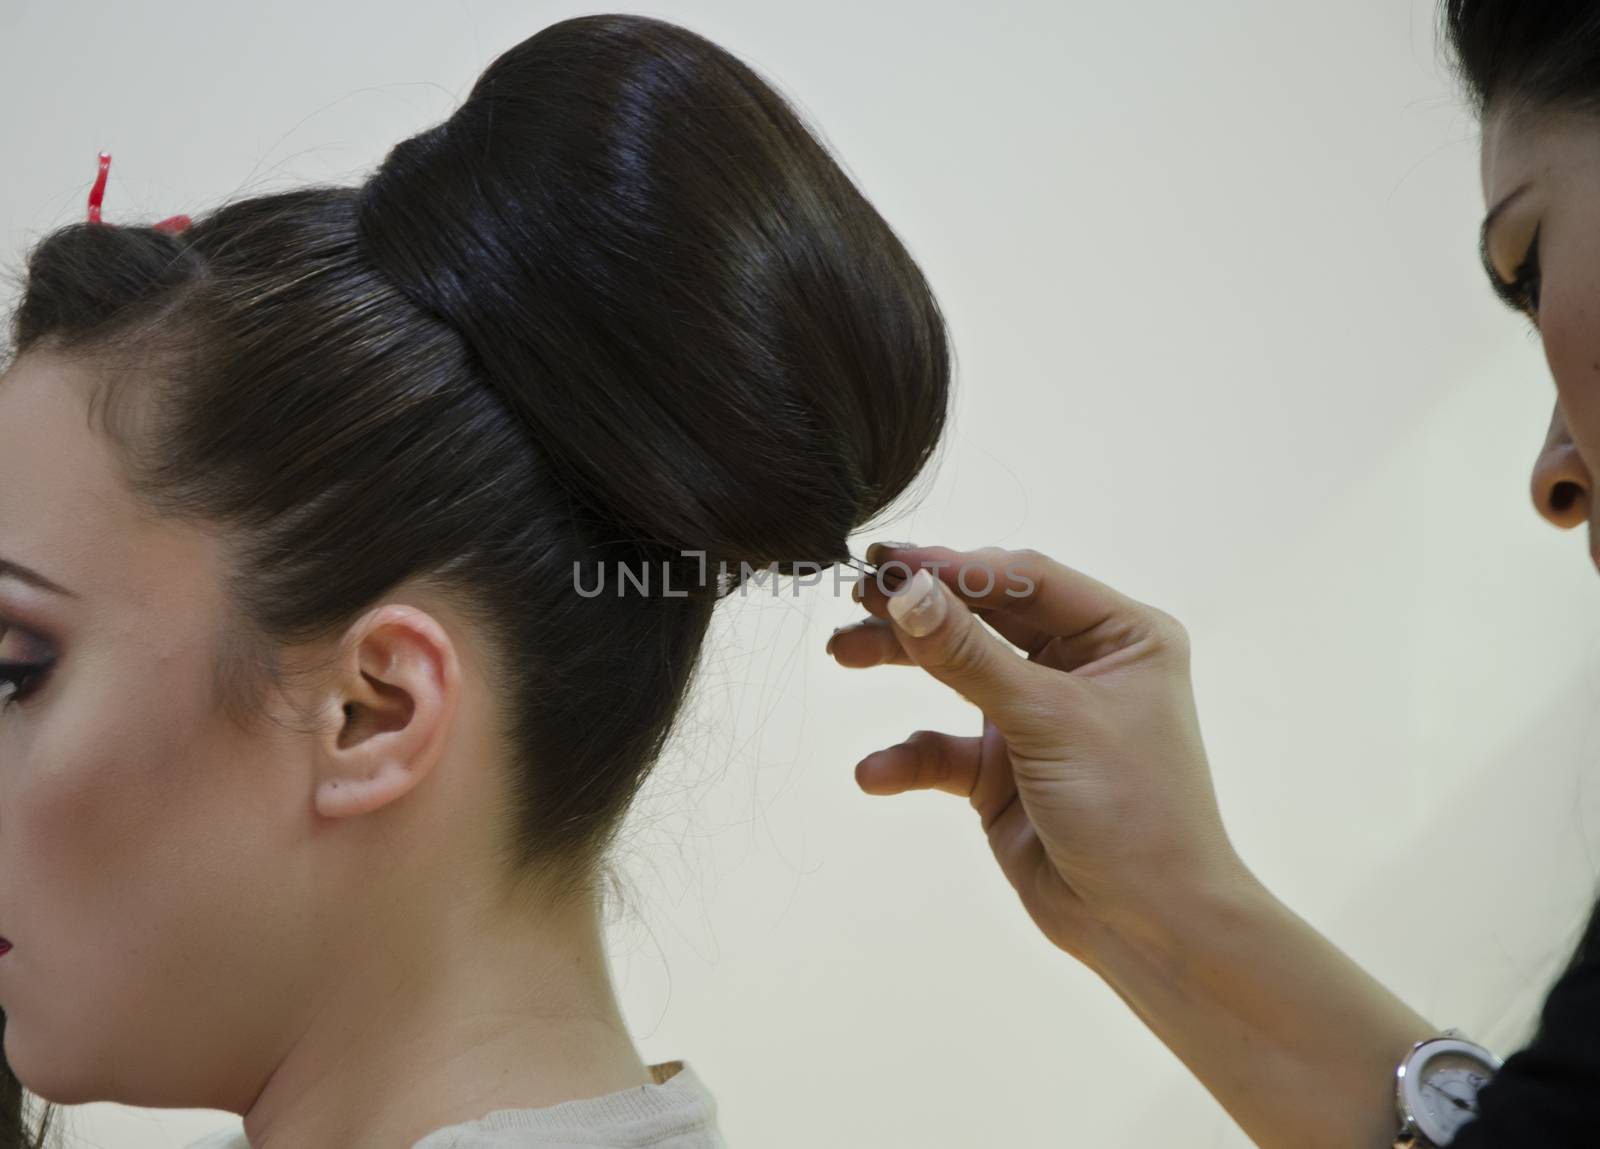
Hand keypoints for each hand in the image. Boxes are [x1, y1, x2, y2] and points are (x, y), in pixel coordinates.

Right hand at [827, 543, 1255, 963]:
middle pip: (983, 618)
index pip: (1025, 580)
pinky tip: (877, 772)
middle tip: (855, 596)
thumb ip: (969, 654)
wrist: (1150, 927)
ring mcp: (1040, 717)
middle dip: (919, 611)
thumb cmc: (1132, 810)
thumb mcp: (1048, 719)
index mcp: (1121, 634)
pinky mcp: (1005, 770)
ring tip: (842, 652)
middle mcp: (1082, 665)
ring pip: (957, 672)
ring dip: (902, 662)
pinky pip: (945, 748)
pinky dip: (910, 755)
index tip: (886, 565)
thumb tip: (906, 590)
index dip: (954, 568)